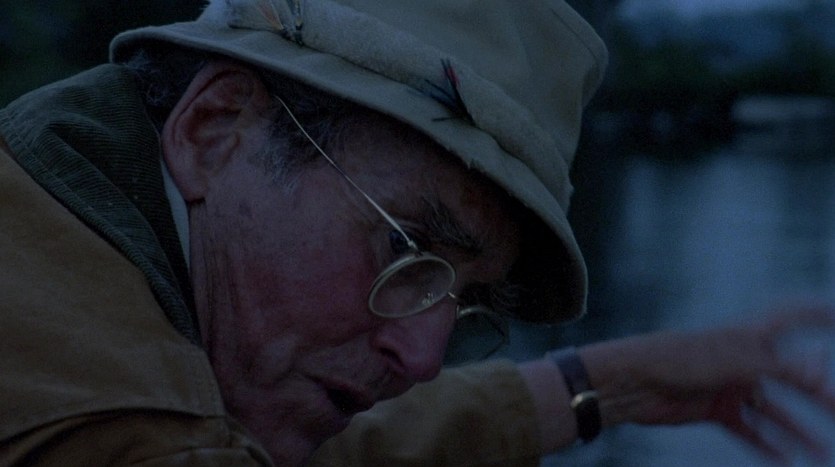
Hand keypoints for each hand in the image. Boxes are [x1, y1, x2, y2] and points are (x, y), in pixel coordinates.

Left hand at [580, 307, 834, 463]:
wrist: (633, 382)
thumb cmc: (681, 359)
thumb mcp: (738, 362)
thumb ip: (783, 369)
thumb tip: (821, 374)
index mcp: (749, 333)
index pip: (792, 317)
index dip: (817, 315)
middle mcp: (741, 357)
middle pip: (790, 375)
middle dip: (818, 394)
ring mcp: (728, 383)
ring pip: (771, 408)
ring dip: (796, 430)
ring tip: (821, 453)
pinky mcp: (713, 408)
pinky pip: (748, 429)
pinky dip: (766, 444)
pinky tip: (786, 462)